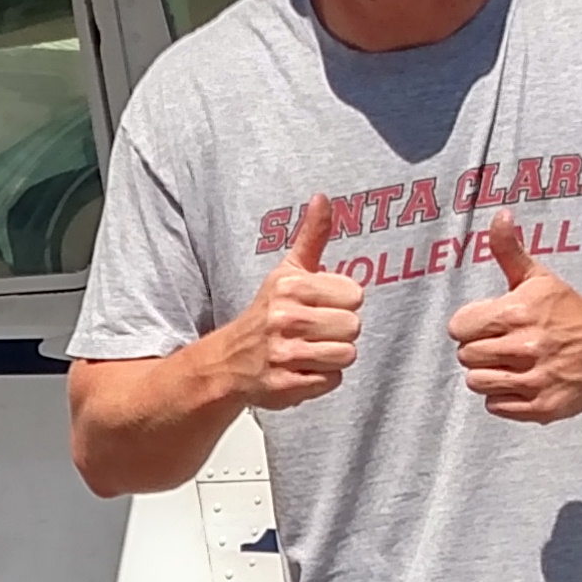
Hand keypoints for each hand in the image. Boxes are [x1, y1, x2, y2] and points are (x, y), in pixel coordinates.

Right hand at [220, 196, 367, 413]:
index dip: (343, 303)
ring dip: (333, 357)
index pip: (354, 294)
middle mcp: (284, 318)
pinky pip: (331, 381)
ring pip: (346, 355)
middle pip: (354, 326)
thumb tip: (323, 197)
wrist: (227, 362)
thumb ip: (311, 236)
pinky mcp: (284, 385)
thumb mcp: (287, 271)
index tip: (321, 307)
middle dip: (339, 332)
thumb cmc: (267, 313)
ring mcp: (283, 353)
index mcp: (290, 286)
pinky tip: (301, 370)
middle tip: (315, 332)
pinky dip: (321, 380)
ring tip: (310, 351)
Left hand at [449, 263, 581, 421]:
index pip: (458, 328)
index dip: (469, 326)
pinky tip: (520, 381)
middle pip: (466, 357)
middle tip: (499, 345)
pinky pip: (496, 406)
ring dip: (488, 374)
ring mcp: (534, 379)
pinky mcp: (542, 406)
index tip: (486, 325)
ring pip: (477, 383)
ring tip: (508, 364)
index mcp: (516, 313)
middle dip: (478, 349)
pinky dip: (502, 397)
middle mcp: (524, 347)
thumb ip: (509, 249)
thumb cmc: (567, 310)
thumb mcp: (537, 277)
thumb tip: (500, 216)